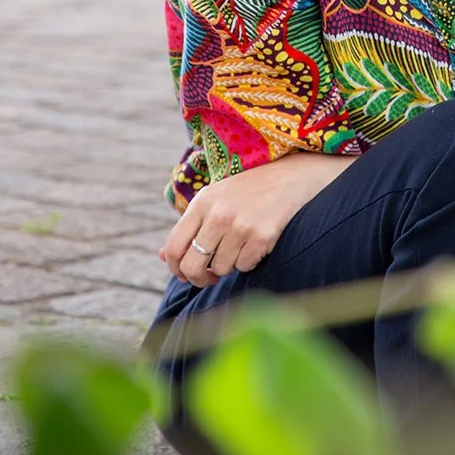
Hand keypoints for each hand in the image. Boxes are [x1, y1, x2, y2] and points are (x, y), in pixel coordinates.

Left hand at [159, 151, 355, 288]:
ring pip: (221, 269)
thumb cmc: (248, 189)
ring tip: (240, 245)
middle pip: (192, 265)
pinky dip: (249, 260)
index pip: (174, 247)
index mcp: (202, 203)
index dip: (175, 268)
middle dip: (198, 278)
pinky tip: (256, 242)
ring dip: (229, 265)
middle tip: (208, 277)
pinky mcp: (262, 236)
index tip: (184, 273)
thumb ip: (189, 227)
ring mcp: (241, 226)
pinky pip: (245, 266)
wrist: (291, 176)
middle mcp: (218, 214)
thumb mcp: (214, 199)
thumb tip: (162, 257)